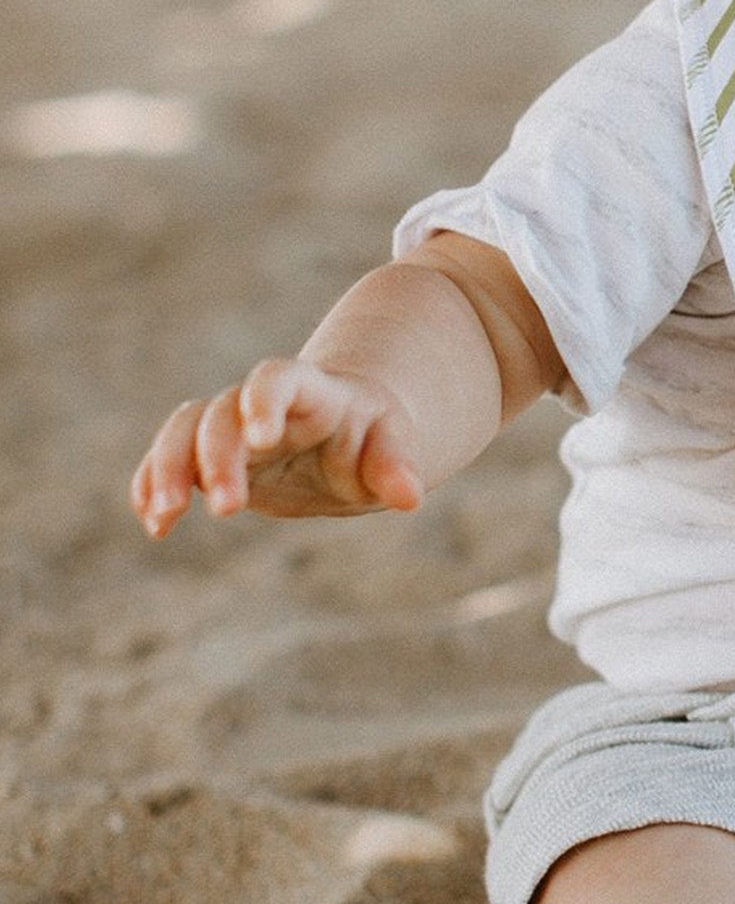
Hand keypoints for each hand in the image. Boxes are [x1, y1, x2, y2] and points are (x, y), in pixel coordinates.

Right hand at [131, 358, 424, 537]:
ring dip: (167, 470)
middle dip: (218, 459)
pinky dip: (154, 485)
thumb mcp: (392, 447)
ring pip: (182, 432)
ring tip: (163, 518)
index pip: (278, 379)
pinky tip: (155, 524)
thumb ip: (395, 466)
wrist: (348, 435)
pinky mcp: (210, 458)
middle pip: (221, 414)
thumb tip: (410, 497)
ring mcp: (230, 428)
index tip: (261, 438)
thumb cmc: (374, 436)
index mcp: (311, 392)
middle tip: (228, 509)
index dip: (264, 400)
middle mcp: (260, 404)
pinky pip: (169, 461)